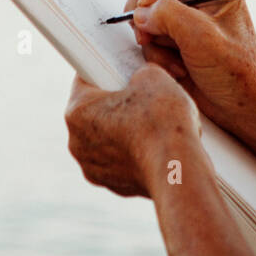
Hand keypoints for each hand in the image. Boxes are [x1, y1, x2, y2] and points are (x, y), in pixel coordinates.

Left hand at [64, 64, 199, 197]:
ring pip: (107, 139)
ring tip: (152, 125)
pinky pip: (120, 161)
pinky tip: (155, 147)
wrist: (178, 168)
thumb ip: (139, 73)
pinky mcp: (112, 185)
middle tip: (142, 98)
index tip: (118, 71)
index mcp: (78, 110)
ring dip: (124, 131)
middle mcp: (77, 142)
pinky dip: (134, 154)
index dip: (105, 70)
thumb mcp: (153, 76)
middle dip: (116, 104)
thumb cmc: (162, 120)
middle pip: (95, 112)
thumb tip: (143, 77)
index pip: (85, 79)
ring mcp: (93, 167)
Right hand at [124, 0, 255, 179]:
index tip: (149, 4)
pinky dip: (155, 55)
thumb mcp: (203, 38)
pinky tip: (177, 69)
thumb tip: (140, 14)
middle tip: (148, 37)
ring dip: (153, 41)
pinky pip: (147, 37)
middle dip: (147, 14)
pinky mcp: (174, 38)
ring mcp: (184, 16)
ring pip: (145, 14)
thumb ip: (168, 15)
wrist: (243, 109)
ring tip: (176, 60)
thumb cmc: (238, 72)